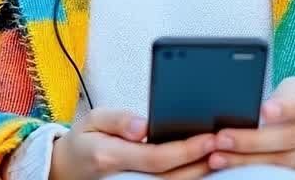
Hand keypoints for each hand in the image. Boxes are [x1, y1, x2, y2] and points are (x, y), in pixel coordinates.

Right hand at [49, 109, 216, 179]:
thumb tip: (143, 125)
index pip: (157, 158)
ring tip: (222, 152)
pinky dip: (189, 175)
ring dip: (200, 171)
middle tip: (228, 143)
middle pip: (173, 176)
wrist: (66, 169)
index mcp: (111, 157)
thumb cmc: (83, 142)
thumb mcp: (92, 120)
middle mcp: (125, 179)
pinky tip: (205, 162)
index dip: (186, 149)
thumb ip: (118, 120)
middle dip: (202, 161)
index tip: (209, 137)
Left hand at [207, 78, 294, 178]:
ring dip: (248, 161)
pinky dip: (261, 174)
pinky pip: (289, 178)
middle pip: (290, 138)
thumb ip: (278, 96)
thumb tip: (247, 112)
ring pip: (285, 163)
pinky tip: (239, 171)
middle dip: (251, 141)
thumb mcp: (291, 88)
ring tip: (219, 158)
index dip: (285, 108)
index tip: (262, 110)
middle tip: (221, 140)